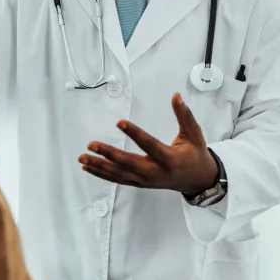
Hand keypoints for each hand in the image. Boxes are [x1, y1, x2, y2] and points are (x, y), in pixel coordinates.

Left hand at [79, 93, 216, 196]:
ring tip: (83, 157)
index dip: (135, 134)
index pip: (150, 145)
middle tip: (92, 144)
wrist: (197, 180)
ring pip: (119, 174)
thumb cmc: (195, 155)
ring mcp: (146, 180)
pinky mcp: (139, 183)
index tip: (120, 122)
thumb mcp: (194, 135)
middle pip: (128, 164)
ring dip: (99, 166)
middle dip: (108, 154)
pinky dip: (102, 174)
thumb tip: (176, 96)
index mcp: (170, 159)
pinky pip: (118, 179)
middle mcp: (156, 173)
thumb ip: (185, 115)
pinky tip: (88, 167)